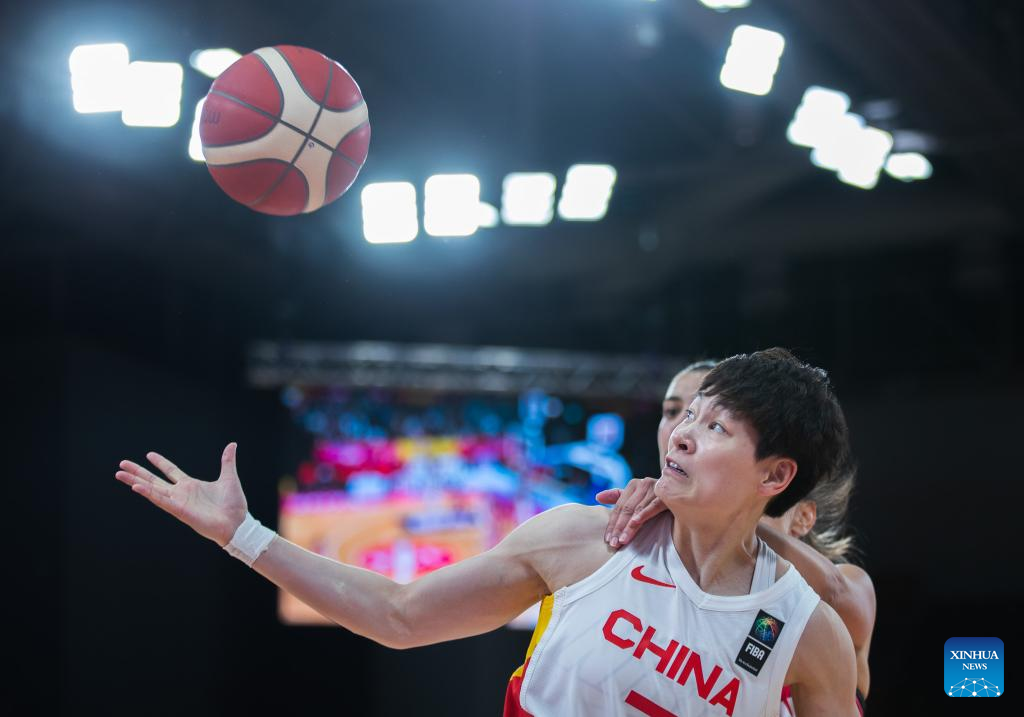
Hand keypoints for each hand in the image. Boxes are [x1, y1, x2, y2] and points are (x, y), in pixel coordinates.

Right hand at [115, 443, 248, 546]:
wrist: (238, 523)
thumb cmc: (233, 505)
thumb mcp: (229, 478)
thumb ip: (227, 461)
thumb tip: (232, 444)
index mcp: (191, 485)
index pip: (171, 471)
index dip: (160, 463)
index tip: (149, 454)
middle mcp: (181, 493)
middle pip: (155, 480)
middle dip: (138, 472)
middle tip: (122, 464)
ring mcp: (178, 502)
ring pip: (152, 489)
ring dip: (135, 481)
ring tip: (119, 474)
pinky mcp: (180, 511)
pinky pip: (161, 501)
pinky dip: (148, 493)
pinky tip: (136, 486)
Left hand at [595, 477, 664, 547]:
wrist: (683, 490)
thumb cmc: (657, 497)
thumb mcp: (637, 496)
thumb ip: (618, 496)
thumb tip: (597, 497)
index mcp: (633, 485)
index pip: (618, 507)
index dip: (612, 523)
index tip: (608, 539)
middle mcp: (642, 484)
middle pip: (625, 509)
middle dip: (618, 528)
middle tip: (613, 544)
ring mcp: (654, 488)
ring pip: (636, 510)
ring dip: (628, 527)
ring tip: (622, 540)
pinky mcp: (665, 495)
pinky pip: (652, 506)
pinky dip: (643, 514)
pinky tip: (635, 524)